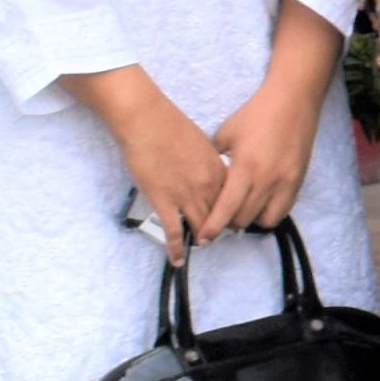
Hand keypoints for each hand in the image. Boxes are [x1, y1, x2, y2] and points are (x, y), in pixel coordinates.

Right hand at [68, 69, 225, 255]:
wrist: (147, 121)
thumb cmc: (170, 126)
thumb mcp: (201, 143)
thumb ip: (207, 162)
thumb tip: (207, 173)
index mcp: (218, 169)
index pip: (232, 198)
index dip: (231, 211)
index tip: (230, 218)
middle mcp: (208, 186)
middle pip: (220, 216)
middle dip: (220, 228)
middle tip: (218, 236)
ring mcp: (186, 196)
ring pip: (201, 226)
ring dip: (202, 238)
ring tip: (202, 245)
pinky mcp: (164, 202)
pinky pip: (174, 232)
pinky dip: (177, 248)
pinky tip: (178, 259)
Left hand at [201, 70, 328, 240]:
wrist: (292, 102)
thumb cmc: (255, 115)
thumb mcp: (225, 135)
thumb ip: (215, 161)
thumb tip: (204, 179)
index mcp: (245, 168)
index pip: (226, 209)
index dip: (212, 227)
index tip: (203, 238)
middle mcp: (267, 180)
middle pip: (244, 219)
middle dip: (228, 223)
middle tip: (219, 217)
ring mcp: (286, 183)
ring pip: (265, 220)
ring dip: (251, 219)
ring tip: (242, 210)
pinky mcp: (298, 181)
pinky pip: (283, 210)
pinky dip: (269, 212)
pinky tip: (260, 202)